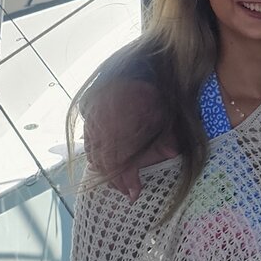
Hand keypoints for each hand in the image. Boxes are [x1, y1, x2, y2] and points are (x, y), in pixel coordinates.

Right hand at [81, 78, 175, 200]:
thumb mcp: (164, 111)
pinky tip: (104, 165)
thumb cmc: (152, 90)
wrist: (135, 68)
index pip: (120, 160)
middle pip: (105, 161)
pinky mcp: (87, 115)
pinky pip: (88, 142)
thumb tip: (173, 153)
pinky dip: (96, 156)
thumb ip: (167, 133)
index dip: (127, 179)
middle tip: (128, 192)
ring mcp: (91, 119)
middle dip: (117, 180)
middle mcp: (101, 123)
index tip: (134, 193)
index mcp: (121, 122)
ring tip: (118, 183)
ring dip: (106, 171)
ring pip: (94, 153)